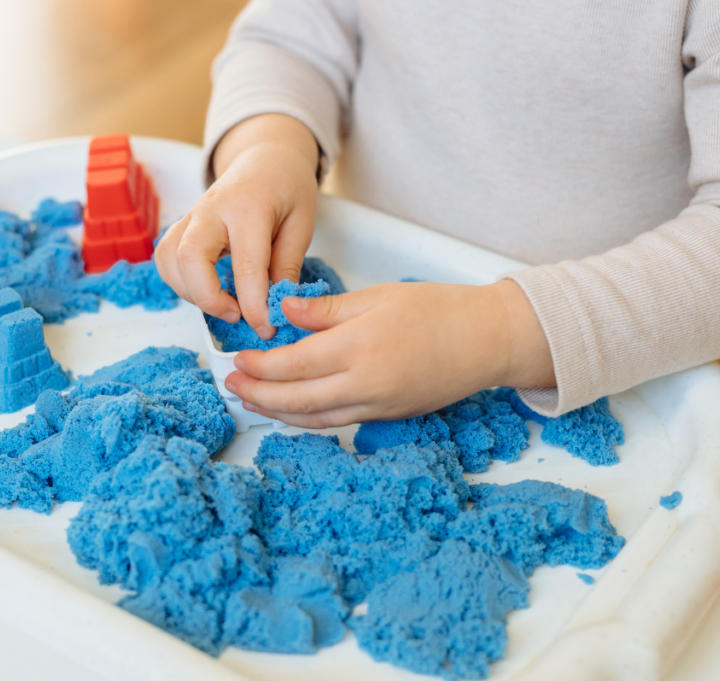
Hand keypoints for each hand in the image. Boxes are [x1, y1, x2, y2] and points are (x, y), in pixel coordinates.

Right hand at [154, 114, 319, 339]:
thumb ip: (287, 265)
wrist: (264, 160)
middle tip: (238, 314)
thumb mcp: (302, 224)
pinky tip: (207, 289)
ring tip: (226, 304)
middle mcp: (211, 209)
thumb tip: (277, 307)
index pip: (245, 264)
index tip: (266, 327)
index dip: (254, 304)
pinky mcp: (180, 227)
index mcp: (248, 206)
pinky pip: (165, 259)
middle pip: (189, 259)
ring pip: (169, 260)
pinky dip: (180, 283)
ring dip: (192, 293)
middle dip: (209, 298)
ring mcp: (190, 216)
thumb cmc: (286, 190)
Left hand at [223, 280, 555, 427]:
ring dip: (278, 413)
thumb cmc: (439, 310)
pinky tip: (292, 413)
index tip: (239, 358)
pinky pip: (338, 423)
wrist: (487, 341)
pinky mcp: (387, 417)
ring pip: (314, 418)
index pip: (293, 364)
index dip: (260, 366)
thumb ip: (326, 309)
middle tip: (232, 386)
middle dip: (258, 394)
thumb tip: (285, 310)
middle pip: (296, 398)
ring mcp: (377, 406)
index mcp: (359, 346)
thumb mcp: (377, 297)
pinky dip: (308, 421)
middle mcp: (365, 383)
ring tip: (252, 402)